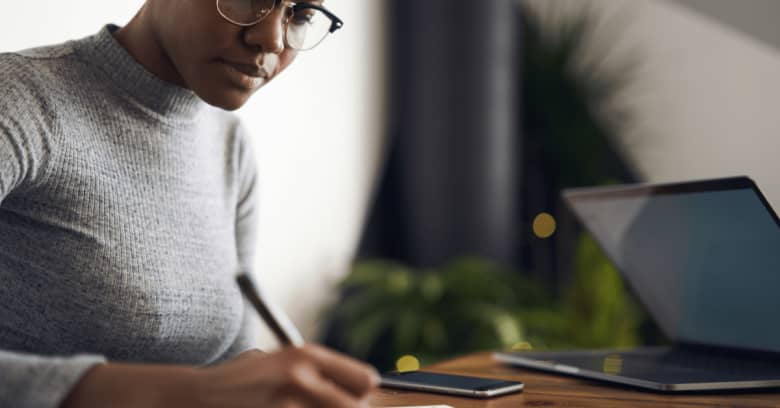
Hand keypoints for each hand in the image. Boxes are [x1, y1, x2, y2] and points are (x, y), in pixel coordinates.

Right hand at [61, 344, 379, 407]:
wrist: (192, 397)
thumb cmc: (241, 383)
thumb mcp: (280, 364)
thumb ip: (316, 375)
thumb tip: (365, 390)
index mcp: (306, 355)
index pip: (365, 380)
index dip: (362, 395)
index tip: (357, 401)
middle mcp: (300, 377)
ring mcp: (286, 404)